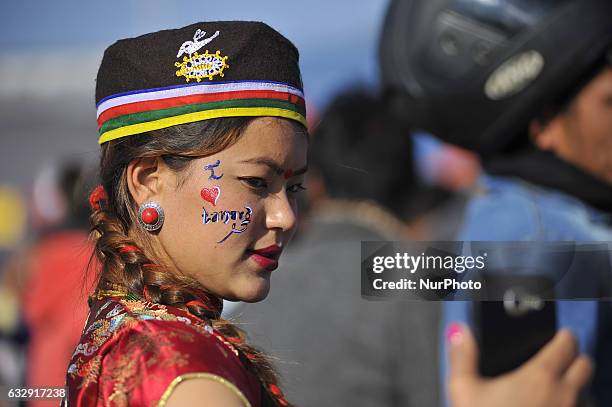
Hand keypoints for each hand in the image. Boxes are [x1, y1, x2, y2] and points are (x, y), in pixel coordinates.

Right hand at [447, 324, 592, 406]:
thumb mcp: (463, 389)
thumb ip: (462, 355)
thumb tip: (458, 330)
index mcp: (539, 376)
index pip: (567, 344)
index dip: (563, 337)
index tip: (557, 336)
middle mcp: (564, 395)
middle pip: (585, 365)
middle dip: (574, 358)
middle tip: (559, 358)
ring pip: (588, 392)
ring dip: (576, 386)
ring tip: (555, 388)